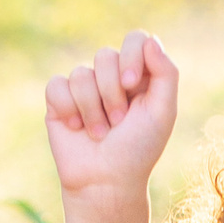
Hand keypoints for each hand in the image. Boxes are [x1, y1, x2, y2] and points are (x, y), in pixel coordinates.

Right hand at [44, 30, 178, 206]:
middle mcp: (111, 76)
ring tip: (99, 133)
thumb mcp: (163, 113)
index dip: (131, 56)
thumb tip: (149, 41)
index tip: (130, 83)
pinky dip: (68, 109)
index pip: (135, 39)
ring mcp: (84, 87)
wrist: (106, 182)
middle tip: (118, 122)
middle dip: (112, 93)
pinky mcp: (59, 100)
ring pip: (81, 74)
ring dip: (92, 109)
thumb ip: (166, 73)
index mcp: (139, 75)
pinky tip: (76, 128)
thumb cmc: (138, 150)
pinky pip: (57, 85)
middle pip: (105, 55)